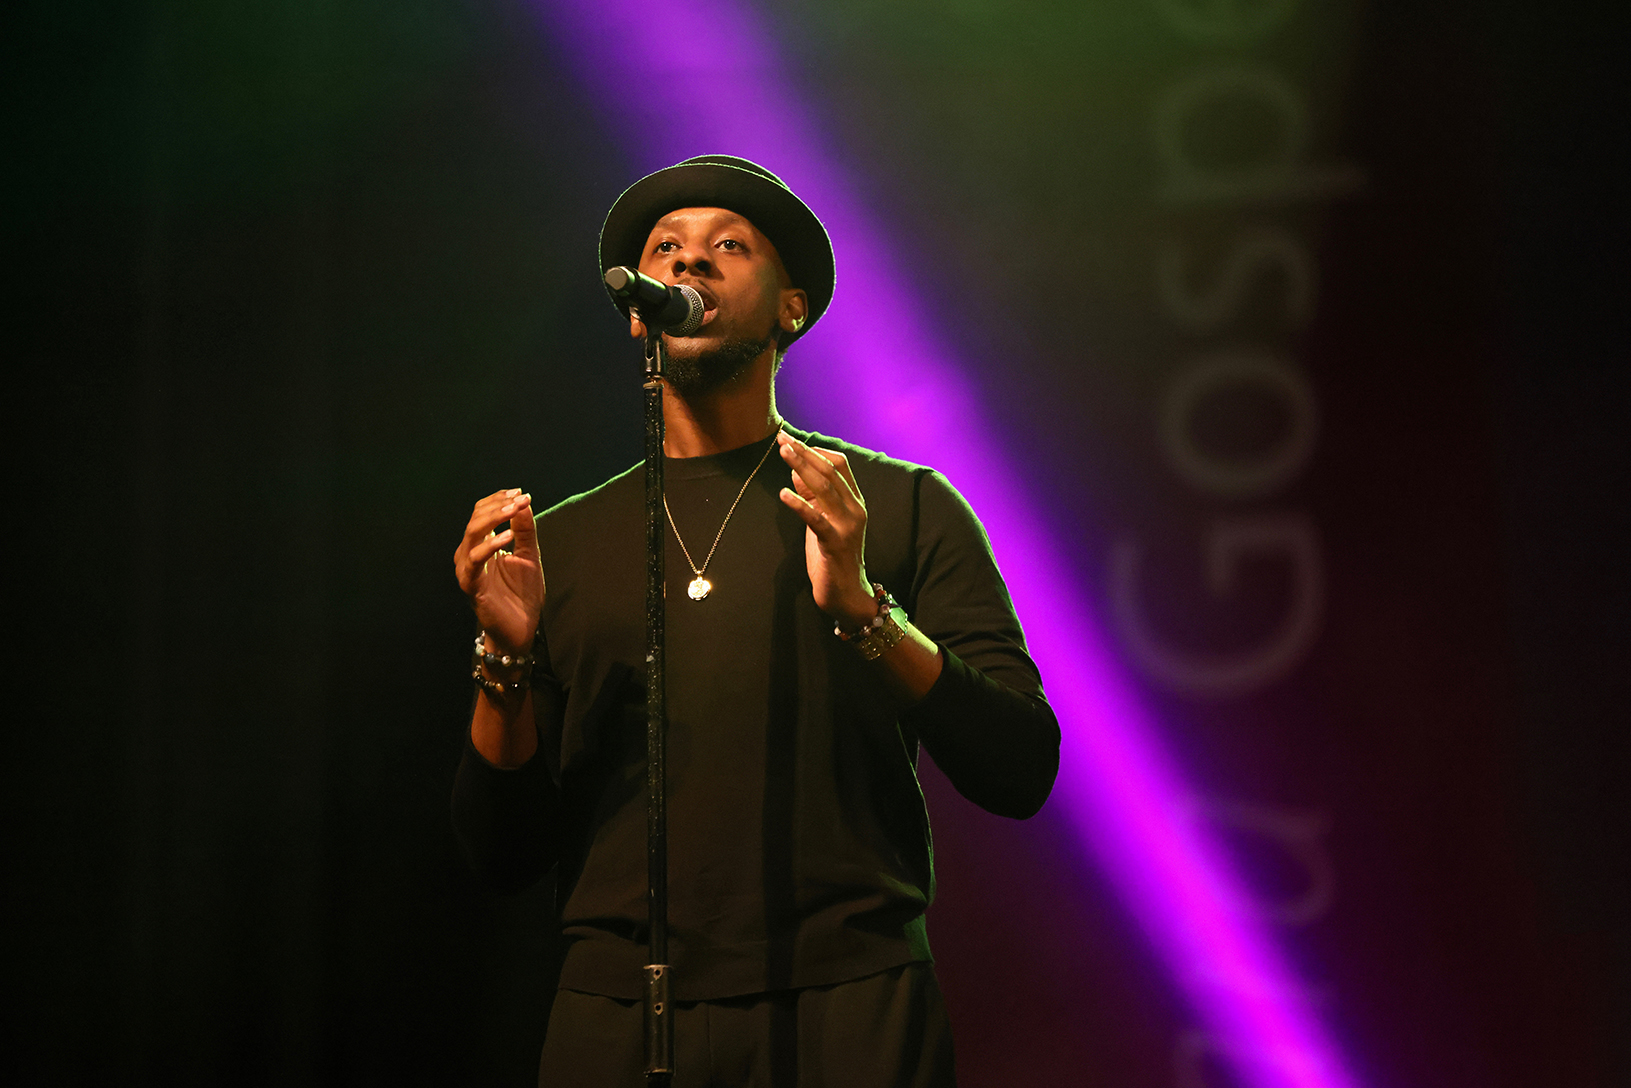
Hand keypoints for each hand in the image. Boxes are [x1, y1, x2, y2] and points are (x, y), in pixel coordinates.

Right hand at [453, 488, 543, 654]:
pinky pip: (475, 560)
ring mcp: (467, 569)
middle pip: (475, 519)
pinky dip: (490, 544)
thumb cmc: (522, 593)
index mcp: (481, 544)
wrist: (521, 628)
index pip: (481, 512)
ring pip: (472, 533)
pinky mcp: (470, 585)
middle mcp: (469, 554)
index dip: (499, 499)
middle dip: (498, 505)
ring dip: (494, 518)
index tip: (521, 493)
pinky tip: (508, 536)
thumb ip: (525, 530)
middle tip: (520, 499)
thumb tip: (524, 503)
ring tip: (515, 509)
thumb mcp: (529, 555)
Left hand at [776, 432, 876, 628]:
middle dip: (804, 453)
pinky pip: (817, 519)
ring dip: (802, 468)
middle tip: (782, 440)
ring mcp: (847, 526)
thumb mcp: (823, 520)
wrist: (847, 594)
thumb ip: (814, 497)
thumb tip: (796, 471)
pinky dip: (800, 504)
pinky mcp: (835, 543)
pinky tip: (784, 494)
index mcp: (854, 501)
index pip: (839, 464)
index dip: (814, 450)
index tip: (791, 440)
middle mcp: (855, 509)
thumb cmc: (833, 556)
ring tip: (783, 453)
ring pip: (825, 488)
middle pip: (830, 471)